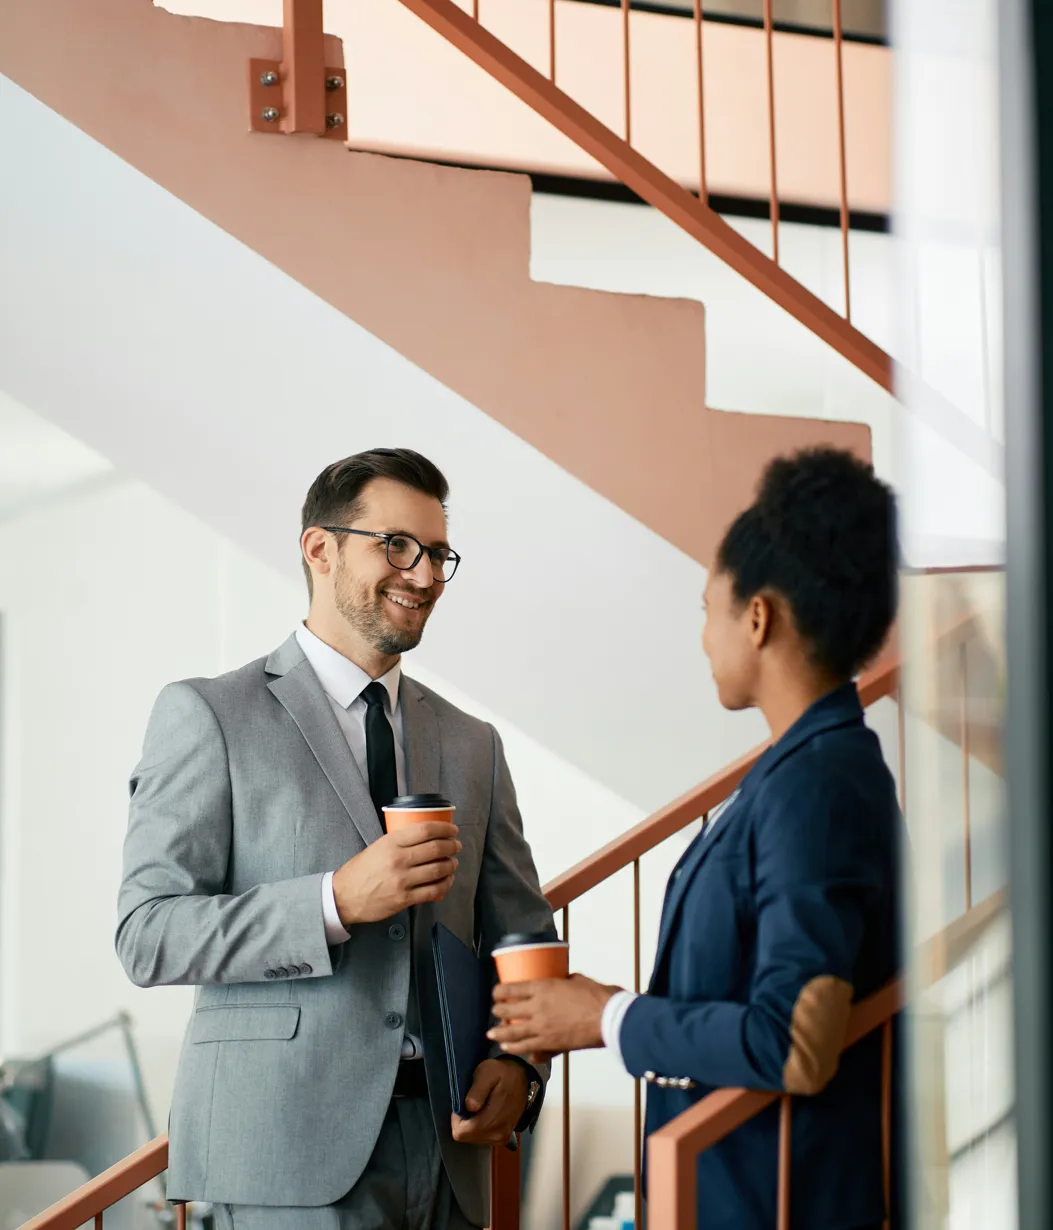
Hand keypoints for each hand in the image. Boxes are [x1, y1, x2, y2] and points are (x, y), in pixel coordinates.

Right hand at [332, 822, 460, 924]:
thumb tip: (425, 837)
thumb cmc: (360, 870)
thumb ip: (399, 841)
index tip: (452, 829)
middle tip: (456, 846)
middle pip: (436, 848)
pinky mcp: (404, 899)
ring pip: (438, 869)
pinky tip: (447, 880)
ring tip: (453, 863)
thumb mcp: (377, 846)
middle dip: (452, 846)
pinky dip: (445, 885)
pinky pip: (433, 891)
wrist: (344, 896)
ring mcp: (402, 880)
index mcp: (391, 843)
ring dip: (451, 865)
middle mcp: (398, 860)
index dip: (444, 828)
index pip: (425, 830)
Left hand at [451, 1058, 528, 1145]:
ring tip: (480, 1106)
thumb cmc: (502, 1073)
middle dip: (464, 1121)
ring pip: (473, 1138)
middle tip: (472, 1102)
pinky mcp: (503, 1137)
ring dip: (472, 1124)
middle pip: (466, 1137)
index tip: (462, 1103)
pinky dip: (479, 1126)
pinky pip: (482, 1137)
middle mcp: (498, 1135)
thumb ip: (478, 1090)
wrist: (522, 1078)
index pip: (461, 1132)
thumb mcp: (486, 1072)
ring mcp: (501, 1138)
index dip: (456, 1118)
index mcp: (492, 1121)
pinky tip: (485, 1112)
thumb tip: (470, 1107)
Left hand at [489, 974, 619, 1056]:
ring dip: (500, 1033)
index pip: (512, 989)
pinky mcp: (550, 1044)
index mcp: (543, 988)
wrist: (609, 1019)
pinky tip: (511, 1048)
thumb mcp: (577, 980)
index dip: (499, 992)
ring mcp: (542, 1028)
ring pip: (513, 1032)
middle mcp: (537, 1008)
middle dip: (498, 1011)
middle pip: (508, 1010)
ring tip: (492, 1034)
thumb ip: (564, 981)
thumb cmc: (597, 997)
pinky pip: (527, 1047)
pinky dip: (517, 1048)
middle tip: (495, 1011)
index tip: (496, 992)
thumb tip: (562, 982)